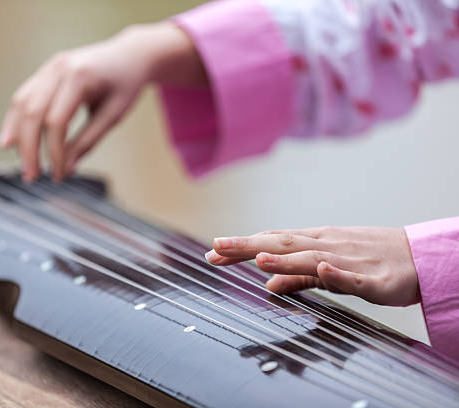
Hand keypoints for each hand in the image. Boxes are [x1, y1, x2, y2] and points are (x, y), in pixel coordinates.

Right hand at [0, 22, 205, 181]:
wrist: (130, 54)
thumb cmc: (126, 84)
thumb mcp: (114, 115)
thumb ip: (88, 140)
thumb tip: (66, 168)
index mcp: (80, 76)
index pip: (57, 121)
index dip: (54, 151)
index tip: (58, 175)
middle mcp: (59, 68)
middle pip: (32, 112)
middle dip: (29, 148)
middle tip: (32, 177)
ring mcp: (49, 67)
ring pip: (21, 103)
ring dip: (16, 136)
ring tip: (21, 164)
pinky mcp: (45, 71)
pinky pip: (24, 96)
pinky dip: (16, 120)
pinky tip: (11, 142)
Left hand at [205, 226, 419, 305]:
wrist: (418, 256)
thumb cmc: (368, 259)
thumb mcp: (325, 269)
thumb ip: (297, 278)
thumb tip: (267, 285)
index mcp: (313, 244)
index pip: (271, 242)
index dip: (242, 247)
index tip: (212, 252)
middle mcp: (325, 247)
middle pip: (283, 244)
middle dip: (249, 246)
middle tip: (216, 248)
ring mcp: (348, 261)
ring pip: (313, 258)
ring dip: (286, 257)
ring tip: (259, 258)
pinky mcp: (374, 279)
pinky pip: (355, 277)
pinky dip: (337, 273)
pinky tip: (323, 270)